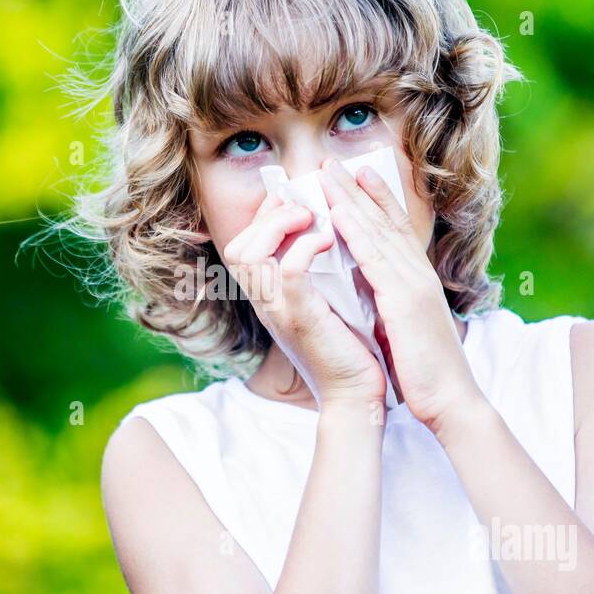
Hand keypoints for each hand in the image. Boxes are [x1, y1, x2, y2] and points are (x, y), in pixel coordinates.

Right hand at [222, 192, 385, 406]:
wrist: (356, 394)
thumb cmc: (349, 347)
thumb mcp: (325, 302)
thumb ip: (315, 273)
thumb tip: (326, 232)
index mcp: (267, 298)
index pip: (243, 244)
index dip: (265, 214)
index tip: (297, 199)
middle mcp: (265, 303)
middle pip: (237, 246)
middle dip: (269, 215)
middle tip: (306, 207)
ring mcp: (277, 311)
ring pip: (252, 253)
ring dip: (281, 225)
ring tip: (314, 217)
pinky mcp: (300, 318)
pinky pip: (287, 270)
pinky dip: (306, 246)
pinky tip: (329, 239)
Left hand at [319, 159, 488, 434]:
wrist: (451, 401)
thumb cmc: (428, 373)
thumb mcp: (406, 329)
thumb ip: (392, 305)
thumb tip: (375, 295)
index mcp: (417, 281)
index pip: (396, 230)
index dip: (377, 199)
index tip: (358, 174)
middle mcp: (418, 273)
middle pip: (386, 220)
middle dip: (358, 188)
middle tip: (333, 161)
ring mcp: (413, 283)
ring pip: (379, 231)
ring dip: (351, 199)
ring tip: (327, 174)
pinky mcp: (405, 301)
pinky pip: (375, 259)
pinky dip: (356, 233)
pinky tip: (337, 214)